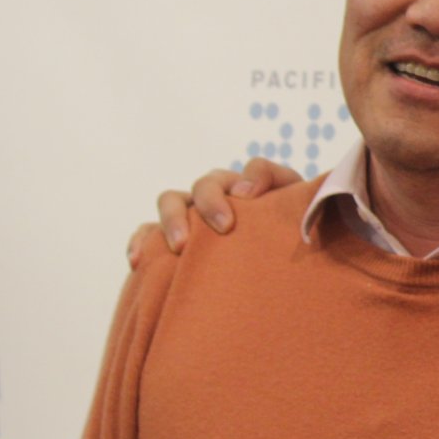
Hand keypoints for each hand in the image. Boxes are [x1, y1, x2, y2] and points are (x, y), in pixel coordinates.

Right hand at [125, 157, 301, 266]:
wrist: (279, 268)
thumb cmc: (289, 240)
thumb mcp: (299, 217)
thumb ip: (296, 198)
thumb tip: (248, 192)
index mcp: (256, 188)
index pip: (255, 170)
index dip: (253, 179)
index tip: (251, 199)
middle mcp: (221, 195)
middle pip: (207, 183)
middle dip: (211, 202)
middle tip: (224, 228)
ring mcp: (192, 214)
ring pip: (172, 200)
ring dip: (173, 219)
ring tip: (181, 247)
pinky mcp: (172, 238)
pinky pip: (146, 232)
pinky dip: (140, 241)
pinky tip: (139, 260)